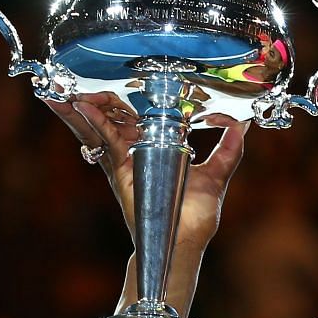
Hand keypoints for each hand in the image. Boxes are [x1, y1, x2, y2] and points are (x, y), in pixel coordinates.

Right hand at [44, 92, 248, 246]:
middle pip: (117, 116)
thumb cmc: (195, 215)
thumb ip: (229, 150)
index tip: (129, 77)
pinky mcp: (118, 170)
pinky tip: (79, 105)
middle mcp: (138, 152)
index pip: (142, 116)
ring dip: (91, 104)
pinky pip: (104, 140)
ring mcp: (125, 160)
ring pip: (104, 124)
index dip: (132, 97)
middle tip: (95, 76)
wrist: (183, 241)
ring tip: (76, 87)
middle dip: (105, 96)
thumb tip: (242, 125)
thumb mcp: (216, 175)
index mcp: (158, 149)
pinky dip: (92, 122)